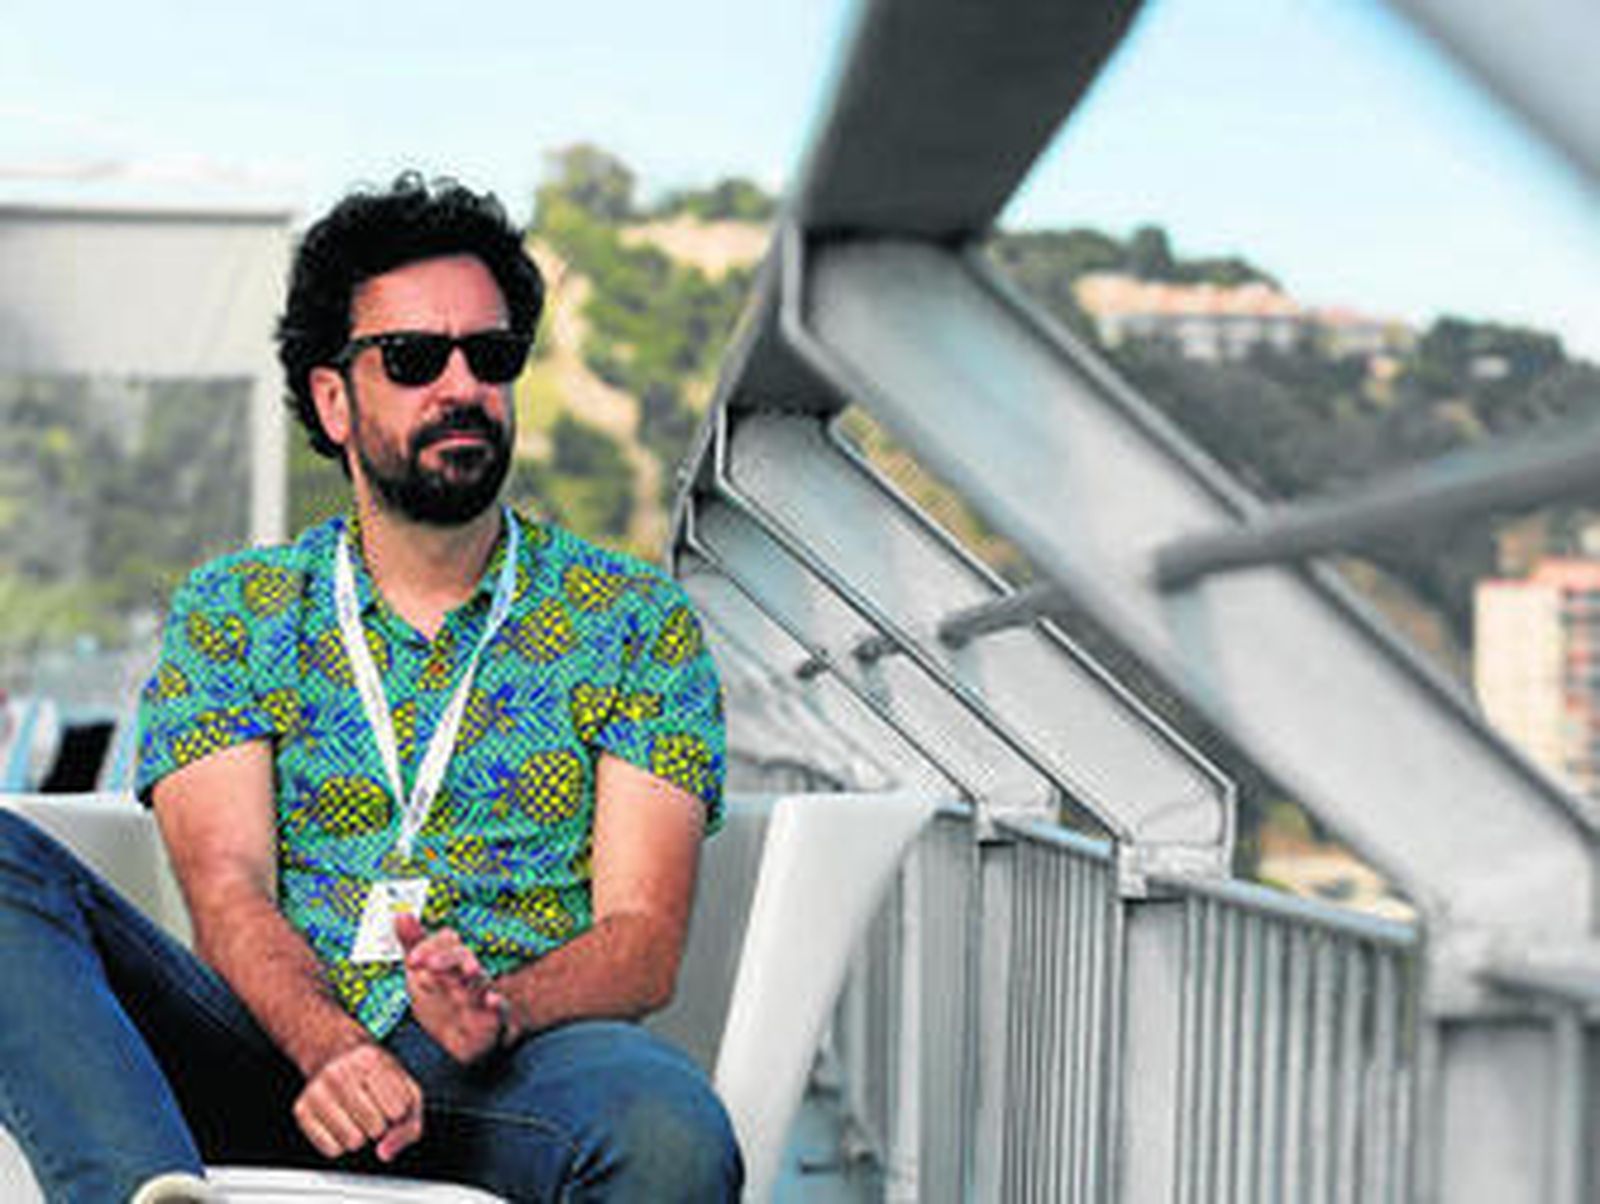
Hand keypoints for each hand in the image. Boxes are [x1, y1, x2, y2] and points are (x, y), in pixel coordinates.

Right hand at [293, 1041, 422, 1162]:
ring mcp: (318, 1090)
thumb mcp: (405, 1088)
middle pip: (375, 1128)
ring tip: (358, 1117)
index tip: (392, 1101)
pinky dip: (341, 1144)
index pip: (397, 1111)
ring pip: (353, 1141)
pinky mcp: (301, 1109)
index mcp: (371, 1060)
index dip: (398, 1113)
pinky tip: (342, 1124)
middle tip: (374, 1109)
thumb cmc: (376, 1076)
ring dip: (361, 1137)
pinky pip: (331, 1149)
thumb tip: (384, 1153)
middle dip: (380, 1126)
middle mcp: (340, 1072)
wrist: (335, 1054)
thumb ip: (408, 1126)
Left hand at [396, 914, 508, 1064]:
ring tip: (470, 971)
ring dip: (475, 975)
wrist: (455, 1038)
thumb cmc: (439, 998)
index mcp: (450, 958)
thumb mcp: (419, 972)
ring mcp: (481, 992)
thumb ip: (412, 943)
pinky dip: (498, 1004)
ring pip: (480, 980)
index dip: (429, 947)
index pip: (445, 941)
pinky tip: (492, 1001)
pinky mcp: (492, 1016)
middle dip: (448, 958)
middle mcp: (467, 971)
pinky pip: (500, 1008)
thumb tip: (400, 913)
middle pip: (462, 957)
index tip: (412, 960)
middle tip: (429, 965)